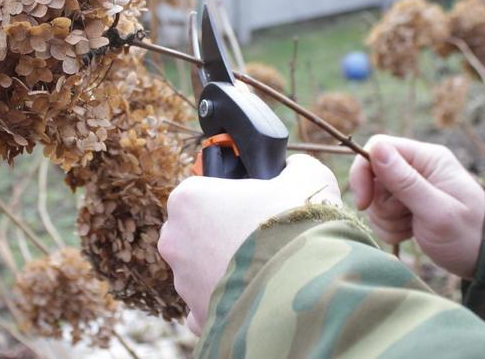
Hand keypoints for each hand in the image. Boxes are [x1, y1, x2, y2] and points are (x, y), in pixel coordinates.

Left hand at [158, 154, 340, 334]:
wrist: (307, 288)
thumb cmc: (298, 225)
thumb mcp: (308, 178)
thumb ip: (297, 167)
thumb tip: (295, 169)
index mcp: (189, 198)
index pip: (203, 190)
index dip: (232, 195)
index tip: (257, 203)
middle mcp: (175, 239)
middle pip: (198, 230)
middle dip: (225, 233)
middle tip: (264, 236)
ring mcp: (183, 281)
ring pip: (201, 269)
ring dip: (227, 268)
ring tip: (267, 268)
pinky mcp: (198, 316)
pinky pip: (206, 307)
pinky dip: (225, 304)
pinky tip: (253, 298)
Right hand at [349, 135, 484, 278]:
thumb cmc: (467, 235)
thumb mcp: (436, 211)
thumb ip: (405, 181)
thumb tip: (376, 148)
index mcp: (428, 158)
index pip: (379, 147)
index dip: (363, 172)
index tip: (364, 203)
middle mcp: (417, 166)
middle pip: (373, 175)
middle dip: (380, 203)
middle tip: (405, 219)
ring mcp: (410, 186)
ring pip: (375, 197)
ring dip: (386, 219)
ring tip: (411, 228)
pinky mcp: (405, 204)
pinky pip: (380, 213)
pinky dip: (389, 227)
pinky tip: (410, 233)